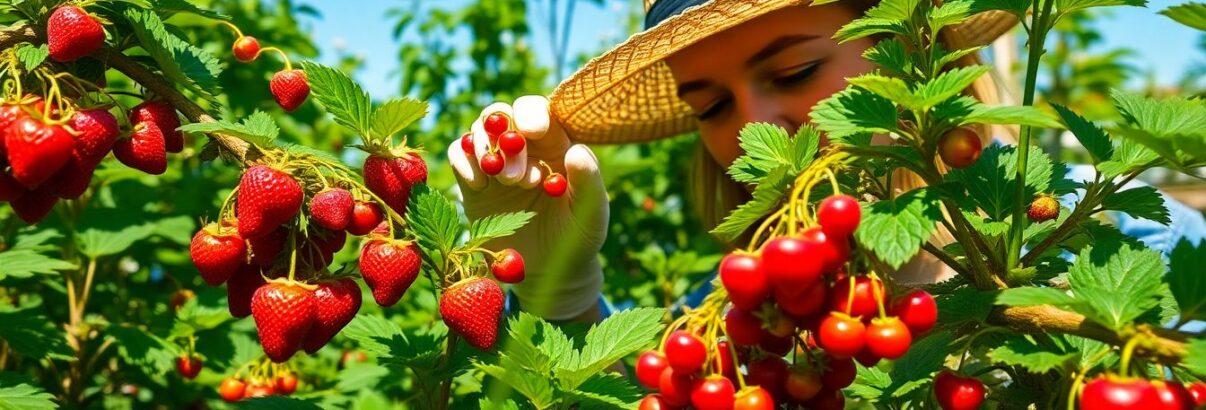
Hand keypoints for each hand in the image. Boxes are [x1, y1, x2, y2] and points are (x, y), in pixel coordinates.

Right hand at [447, 96, 608, 320]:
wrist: (550, 273)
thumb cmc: (578, 239)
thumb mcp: (592, 214)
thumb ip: (590, 182)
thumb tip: (576, 151)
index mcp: (555, 145)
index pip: (539, 111)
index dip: (532, 113)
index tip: (534, 131)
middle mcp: (524, 148)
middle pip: (503, 114)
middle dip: (505, 137)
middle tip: (518, 177)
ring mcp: (496, 165)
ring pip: (477, 130)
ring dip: (485, 149)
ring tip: (505, 182)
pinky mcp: (474, 185)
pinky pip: (457, 155)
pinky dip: (462, 162)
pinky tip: (478, 186)